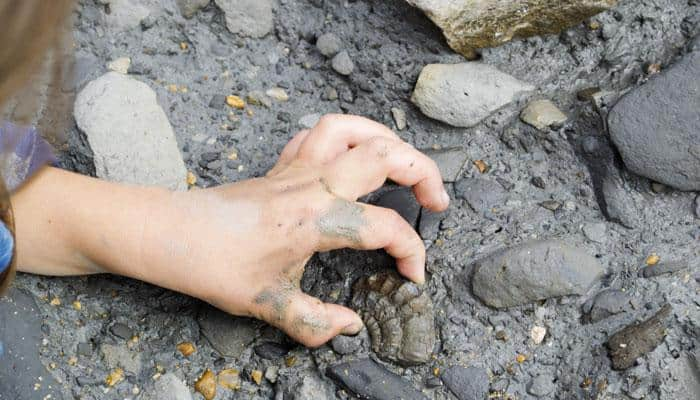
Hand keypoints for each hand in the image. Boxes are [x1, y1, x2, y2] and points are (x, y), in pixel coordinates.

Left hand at [166, 114, 448, 345]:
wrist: (169, 234)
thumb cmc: (214, 265)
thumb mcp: (269, 305)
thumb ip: (317, 323)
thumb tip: (351, 328)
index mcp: (319, 220)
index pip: (387, 227)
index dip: (412, 253)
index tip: (412, 276)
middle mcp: (314, 184)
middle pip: (386, 155)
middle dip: (425, 173)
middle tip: (437, 201)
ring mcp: (297, 168)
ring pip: (352, 128)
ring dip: (388, 138)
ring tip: (406, 161)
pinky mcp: (281, 165)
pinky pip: (319, 133)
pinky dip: (346, 135)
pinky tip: (352, 155)